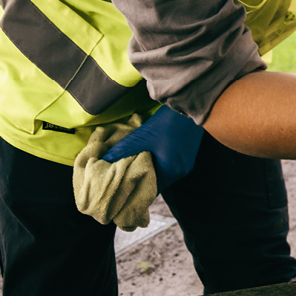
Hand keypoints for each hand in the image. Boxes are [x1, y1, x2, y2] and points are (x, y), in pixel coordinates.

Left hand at [72, 106, 204, 227]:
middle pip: (158, 181)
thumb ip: (123, 150)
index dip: (136, 189)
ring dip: (151, 168)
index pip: (151, 190)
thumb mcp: (142, 137)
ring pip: (164, 171)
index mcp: (171, 172)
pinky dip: (160, 161)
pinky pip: (171, 163)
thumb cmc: (168, 122)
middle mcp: (181, 171)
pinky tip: (150, 153)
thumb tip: (105, 159)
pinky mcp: (188, 153)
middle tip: (126, 176)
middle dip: (142, 178)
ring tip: (135, 164)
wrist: (191, 105)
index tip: (124, 188)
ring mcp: (187, 162)